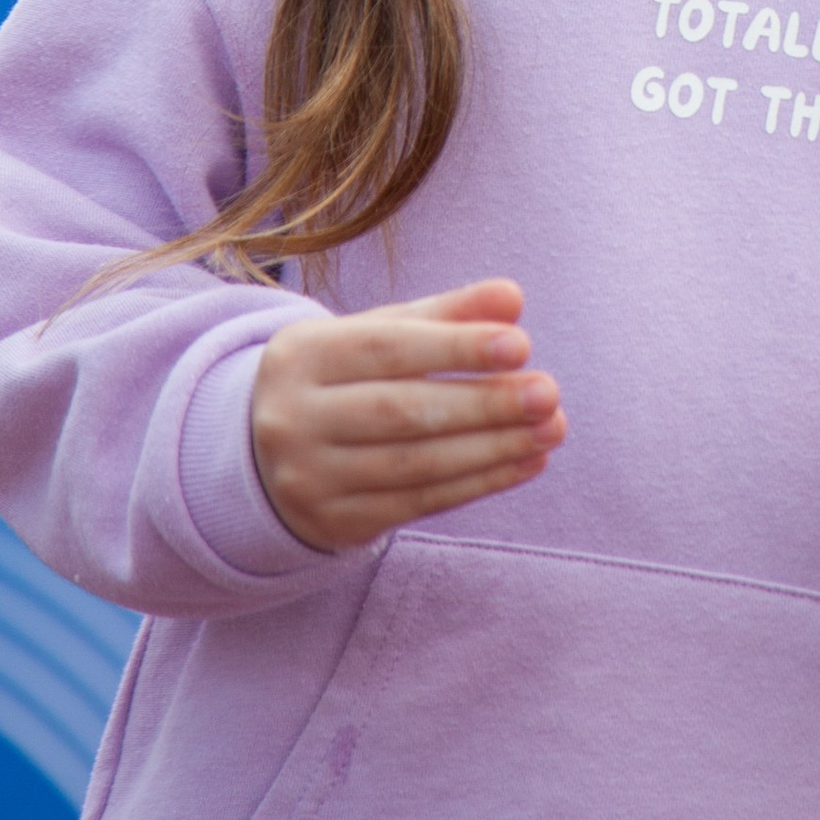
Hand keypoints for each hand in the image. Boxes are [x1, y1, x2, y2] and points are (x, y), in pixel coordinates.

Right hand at [249, 279, 566, 551]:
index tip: (521, 344)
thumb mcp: (379, 334)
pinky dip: (481, 482)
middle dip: (483, 404)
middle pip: (401, 412)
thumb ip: (445, 315)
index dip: (455, 347)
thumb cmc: (344, 378)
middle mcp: (294, 418)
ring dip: (494, 448)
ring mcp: (310, 477)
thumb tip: (512, 298)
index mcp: (302, 355)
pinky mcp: (336, 522)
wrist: (269, 455)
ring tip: (551, 427)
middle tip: (548, 392)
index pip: (387, 348)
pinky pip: (420, 503)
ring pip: (416, 465)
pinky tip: (527, 461)